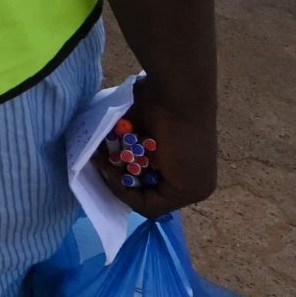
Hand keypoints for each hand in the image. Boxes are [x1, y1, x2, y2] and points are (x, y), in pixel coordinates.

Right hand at [105, 85, 216, 218]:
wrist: (175, 90)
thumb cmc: (157, 100)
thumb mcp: (139, 130)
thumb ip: (128, 148)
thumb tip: (101, 156)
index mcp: (189, 167)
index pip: (151, 186)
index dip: (124, 178)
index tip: (104, 159)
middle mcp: (196, 180)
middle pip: (148, 196)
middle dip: (119, 182)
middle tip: (99, 162)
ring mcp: (196, 189)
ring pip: (147, 203)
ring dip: (118, 185)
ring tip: (103, 163)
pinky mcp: (188, 191)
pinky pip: (149, 206)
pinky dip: (124, 191)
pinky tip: (113, 170)